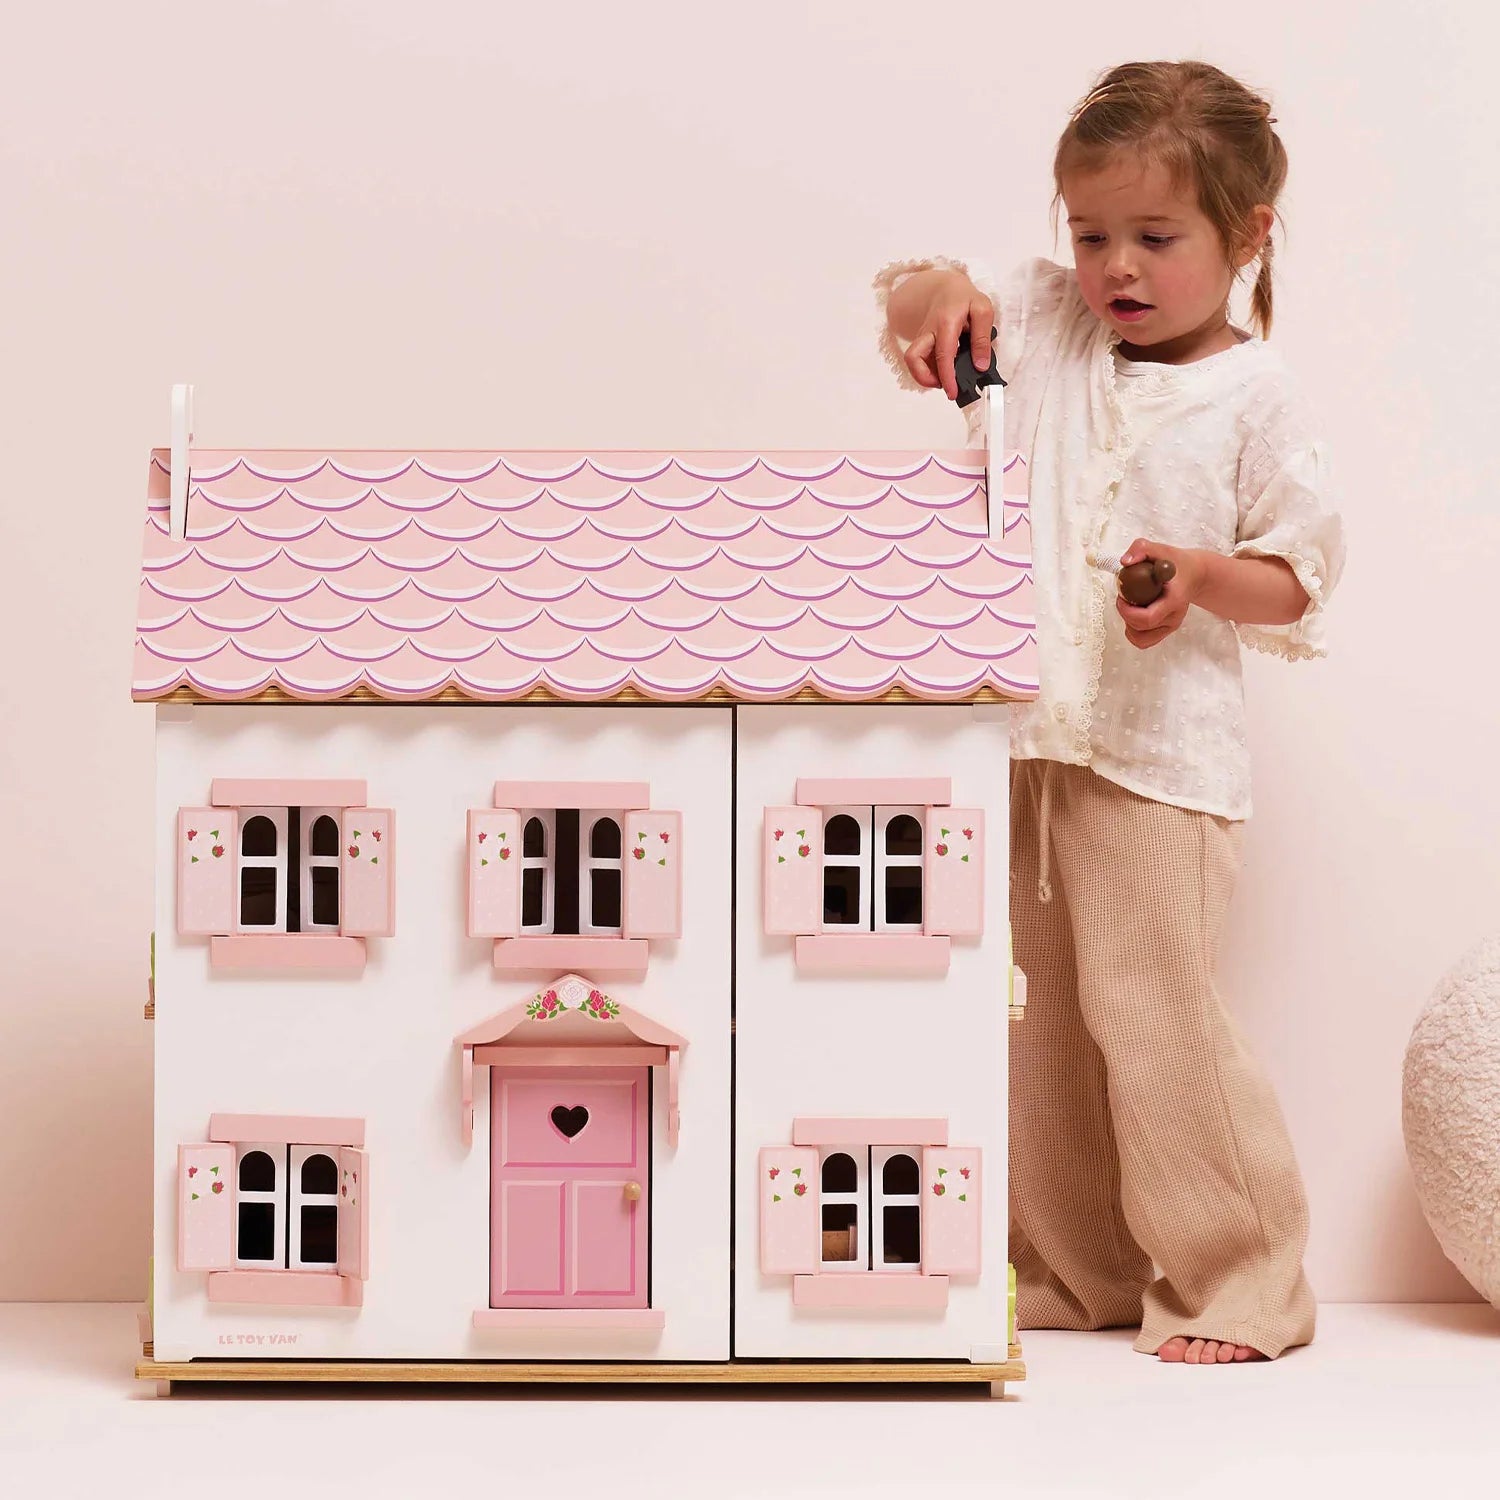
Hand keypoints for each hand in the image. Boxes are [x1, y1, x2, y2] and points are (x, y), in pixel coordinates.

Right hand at [903, 277, 993, 401]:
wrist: (945, 289)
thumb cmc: (964, 299)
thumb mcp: (983, 310)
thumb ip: (982, 338)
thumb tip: (981, 365)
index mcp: (946, 322)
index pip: (943, 354)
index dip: (946, 377)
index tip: (953, 392)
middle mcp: (929, 331)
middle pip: (913, 358)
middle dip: (925, 378)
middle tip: (945, 386)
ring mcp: (922, 338)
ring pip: (913, 361)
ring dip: (926, 376)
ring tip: (945, 379)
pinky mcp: (921, 344)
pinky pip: (919, 361)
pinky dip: (929, 370)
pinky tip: (943, 371)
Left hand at [1114, 540, 1207, 648]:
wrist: (1195, 573)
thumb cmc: (1176, 562)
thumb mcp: (1159, 548)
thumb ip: (1141, 548)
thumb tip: (1125, 562)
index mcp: (1174, 600)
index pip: (1148, 618)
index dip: (1128, 611)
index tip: (1122, 596)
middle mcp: (1175, 617)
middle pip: (1142, 629)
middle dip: (1125, 615)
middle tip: (1123, 598)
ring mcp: (1172, 625)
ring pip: (1141, 640)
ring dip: (1128, 625)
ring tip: (1130, 607)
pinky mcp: (1167, 629)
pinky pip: (1145, 641)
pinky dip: (1133, 632)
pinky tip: (1134, 616)